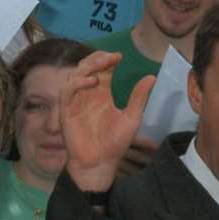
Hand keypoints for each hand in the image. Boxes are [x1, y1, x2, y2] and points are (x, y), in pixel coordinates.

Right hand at [59, 52, 154, 192]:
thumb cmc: (115, 143)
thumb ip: (138, 97)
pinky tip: (91, 81)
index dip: (108, 60)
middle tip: (110, 57)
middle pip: (88, 67)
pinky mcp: (66, 110)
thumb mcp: (132, 117)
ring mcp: (76, 100)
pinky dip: (77, 82)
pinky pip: (67, 90)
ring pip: (76, 74)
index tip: (119, 57)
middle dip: (97, 58)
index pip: (103, 69)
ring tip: (102, 64)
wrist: (100, 162)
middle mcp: (88, 93)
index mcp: (103, 93)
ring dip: (88, 66)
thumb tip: (151, 77)